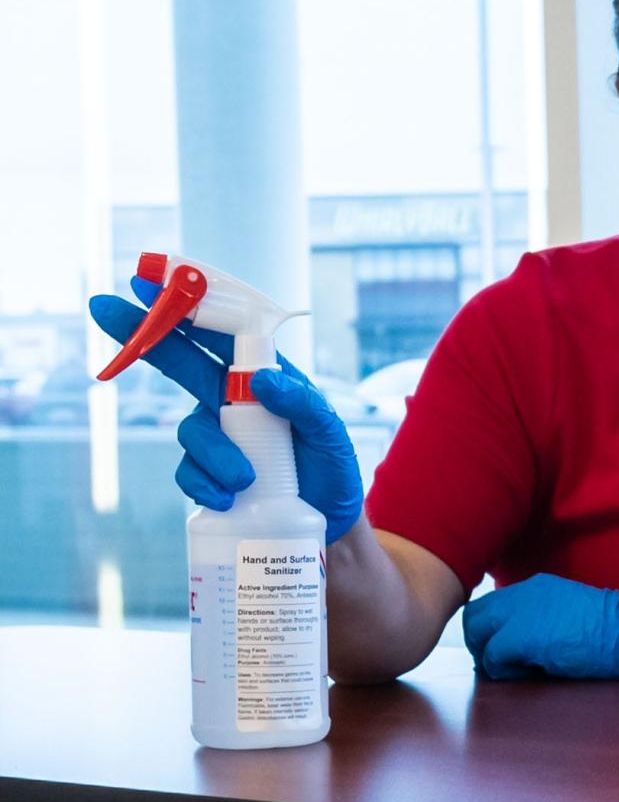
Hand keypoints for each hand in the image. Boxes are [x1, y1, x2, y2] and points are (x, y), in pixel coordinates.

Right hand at [89, 279, 365, 544]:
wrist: (327, 522)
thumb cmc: (331, 468)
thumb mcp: (331, 432)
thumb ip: (304, 405)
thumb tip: (263, 383)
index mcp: (261, 377)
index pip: (219, 333)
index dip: (186, 306)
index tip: (152, 280)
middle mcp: (232, 401)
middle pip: (178, 362)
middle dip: (142, 334)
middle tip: (104, 308)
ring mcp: (219, 438)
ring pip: (191, 432)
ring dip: (213, 454)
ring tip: (245, 479)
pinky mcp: (211, 476)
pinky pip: (190, 474)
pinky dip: (206, 485)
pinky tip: (229, 497)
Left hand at [463, 573, 618, 679]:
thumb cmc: (608, 630)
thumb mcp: (568, 613)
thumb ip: (541, 620)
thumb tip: (521, 645)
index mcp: (534, 588)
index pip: (491, 605)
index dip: (489, 631)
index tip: (499, 650)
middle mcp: (521, 595)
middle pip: (474, 615)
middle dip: (479, 643)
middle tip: (495, 664)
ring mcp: (520, 614)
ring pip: (476, 633)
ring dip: (487, 656)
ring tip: (509, 670)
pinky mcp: (522, 637)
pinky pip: (493, 655)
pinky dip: (501, 670)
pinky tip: (523, 675)